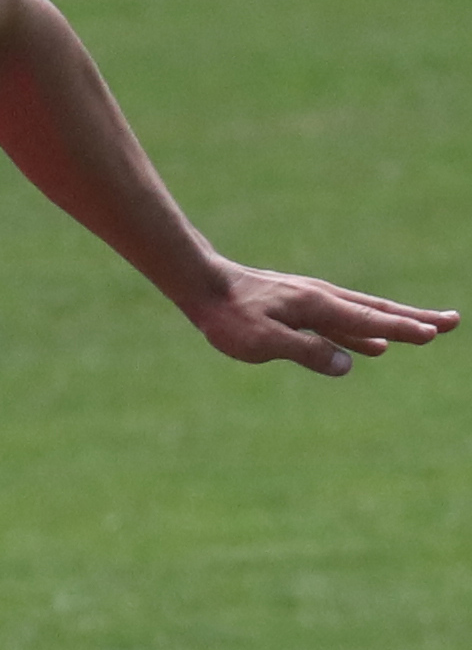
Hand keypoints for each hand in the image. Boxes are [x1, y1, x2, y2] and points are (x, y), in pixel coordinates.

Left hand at [183, 262, 457, 376]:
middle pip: (378, 311)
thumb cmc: (228, 316)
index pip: (370, 320)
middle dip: (415, 319)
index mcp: (318, 305)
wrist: (202, 285)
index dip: (403, 329)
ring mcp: (312, 301)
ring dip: (396, 323)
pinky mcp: (300, 307)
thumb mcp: (264, 341)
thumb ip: (306, 352)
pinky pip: (342, 321)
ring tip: (425, 331)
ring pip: (364, 314)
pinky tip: (374, 344)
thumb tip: (350, 364)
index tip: (434, 334)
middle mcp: (322, 299)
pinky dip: (365, 330)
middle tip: (452, 322)